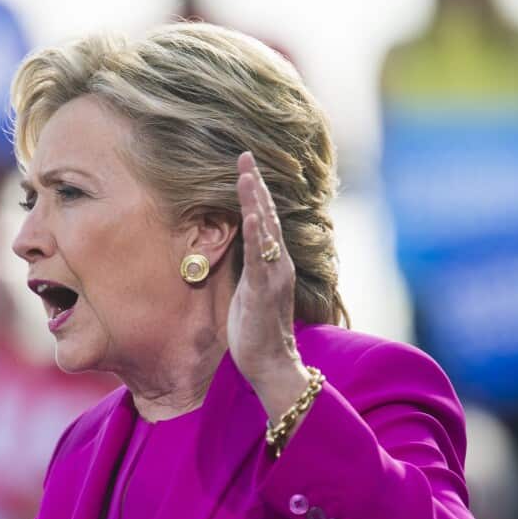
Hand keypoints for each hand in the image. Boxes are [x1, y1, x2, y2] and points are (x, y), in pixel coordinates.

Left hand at [228, 152, 309, 416]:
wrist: (272, 364)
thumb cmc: (258, 330)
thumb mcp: (249, 291)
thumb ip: (248, 268)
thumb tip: (239, 248)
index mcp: (273, 262)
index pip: (264, 219)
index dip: (255, 191)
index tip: (245, 165)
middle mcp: (278, 263)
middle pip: (267, 215)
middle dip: (255, 184)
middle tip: (245, 155)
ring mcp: (274, 275)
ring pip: (265, 230)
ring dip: (255, 200)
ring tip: (246, 173)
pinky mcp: (265, 290)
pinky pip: (260, 258)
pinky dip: (256, 234)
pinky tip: (251, 215)